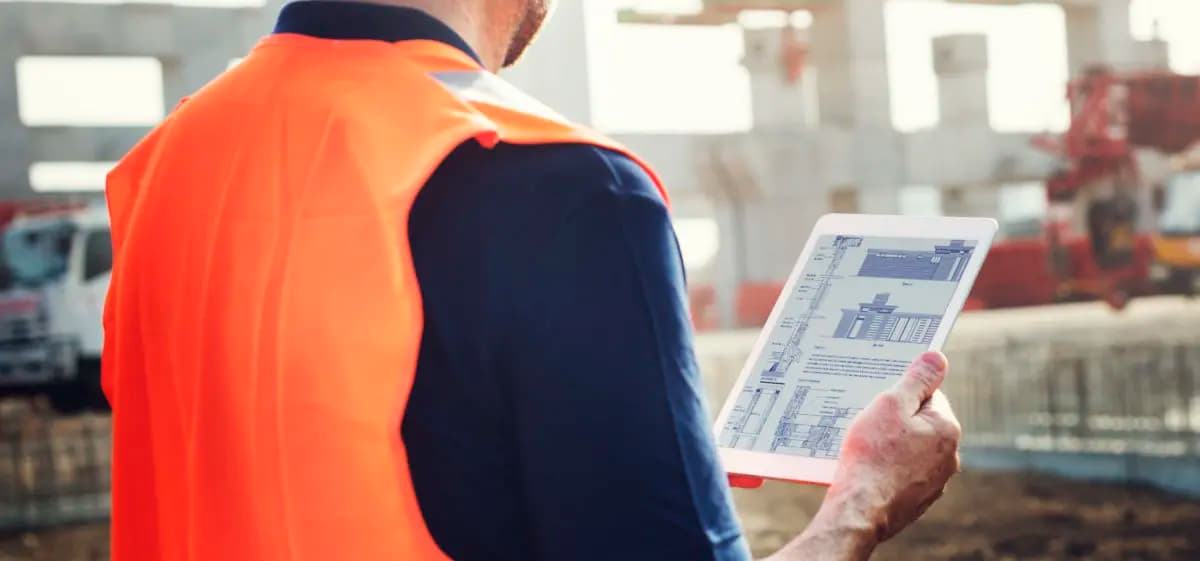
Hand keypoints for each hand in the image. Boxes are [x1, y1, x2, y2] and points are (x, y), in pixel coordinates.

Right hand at [764, 352, 960, 560]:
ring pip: (912, 449)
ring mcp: (935, 481)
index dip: (901, 396)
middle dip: (897, 421)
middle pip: (921, 423)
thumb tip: (938, 357)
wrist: (860, 509)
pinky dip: (889, 468)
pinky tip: (869, 470)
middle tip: (870, 426)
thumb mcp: (890, 405)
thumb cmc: (872, 455)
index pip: (929, 396)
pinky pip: (904, 473)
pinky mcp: (918, 499)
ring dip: (893, 446)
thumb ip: (917, 379)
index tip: (880, 403)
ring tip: (866, 450)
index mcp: (947, 428)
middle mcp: (949, 456)